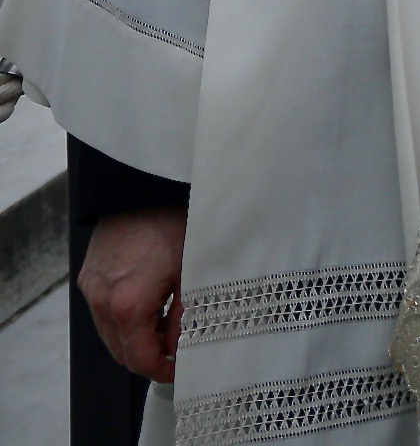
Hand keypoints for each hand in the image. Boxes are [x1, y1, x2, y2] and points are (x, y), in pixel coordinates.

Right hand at [81, 204, 185, 381]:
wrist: (145, 189)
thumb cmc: (174, 225)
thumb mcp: (191, 274)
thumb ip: (184, 318)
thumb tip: (179, 348)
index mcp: (128, 305)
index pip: (139, 358)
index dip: (160, 371)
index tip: (178, 370)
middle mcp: (101, 301)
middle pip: (120, 351)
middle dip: (147, 359)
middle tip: (175, 354)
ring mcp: (91, 289)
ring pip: (109, 334)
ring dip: (134, 340)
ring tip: (165, 329)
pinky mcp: (88, 277)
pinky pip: (102, 312)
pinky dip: (122, 320)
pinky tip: (149, 308)